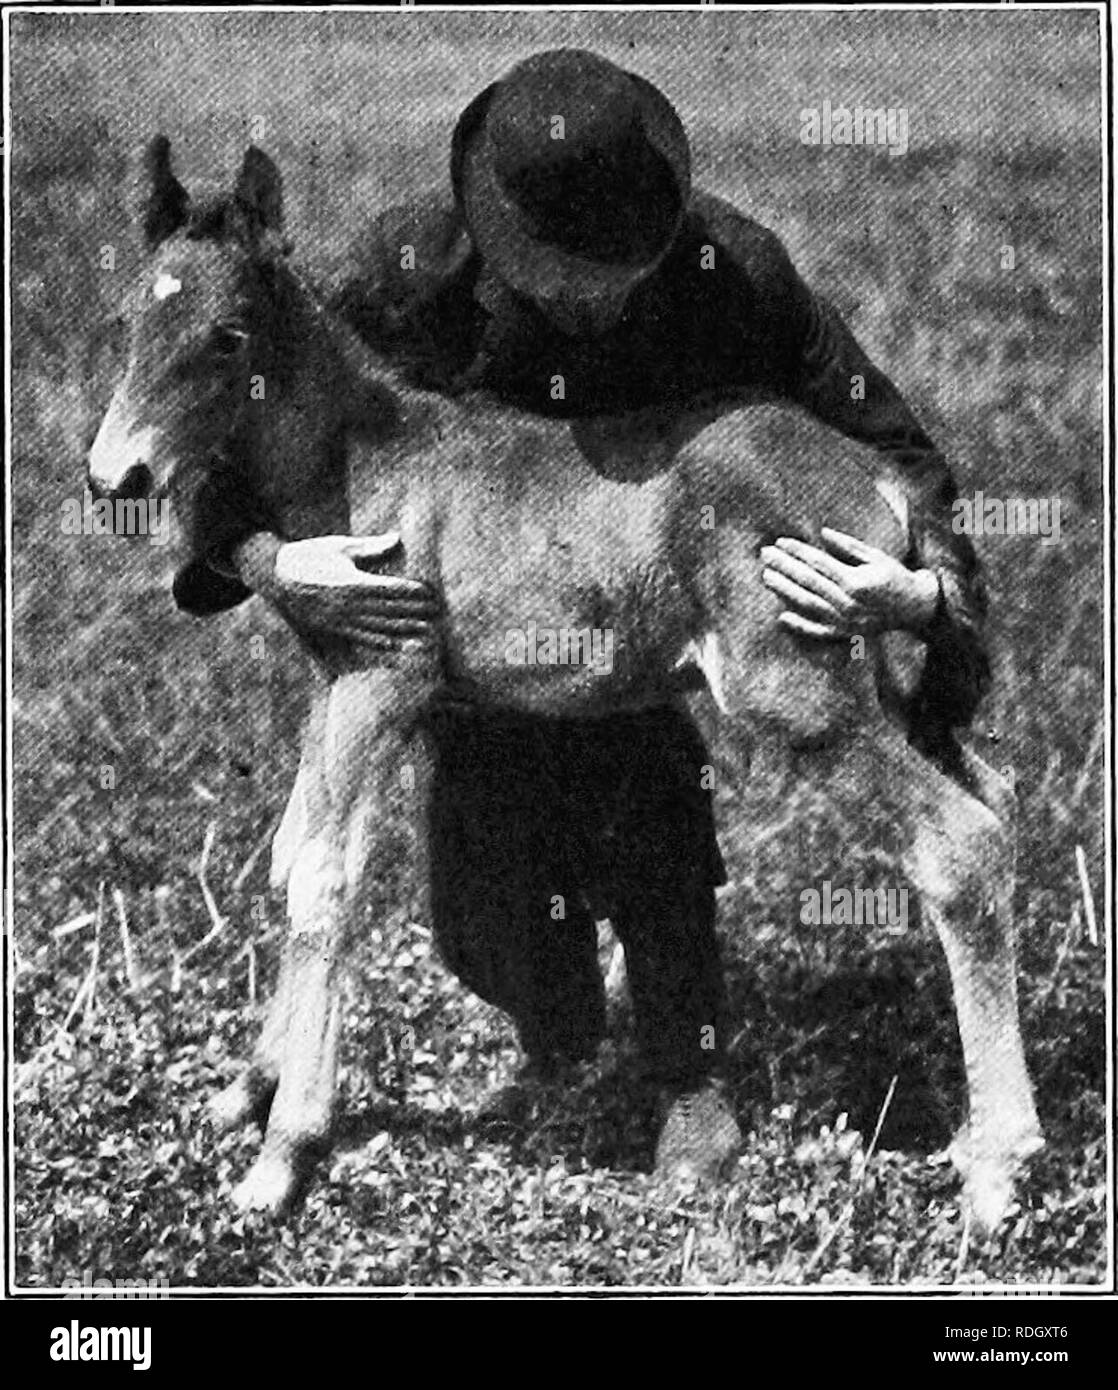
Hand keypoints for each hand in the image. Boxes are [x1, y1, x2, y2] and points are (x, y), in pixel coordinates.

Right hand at [234, 531, 439, 656]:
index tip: (431, 593)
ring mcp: (341, 620)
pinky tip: (397, 646)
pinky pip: (361, 638)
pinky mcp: (333, 629)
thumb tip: (397, 538)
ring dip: (404, 631)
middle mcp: (348, 605)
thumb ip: (370, 547)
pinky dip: (381, 643)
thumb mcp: (340, 547)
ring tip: (426, 634)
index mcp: (352, 582)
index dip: (413, 593)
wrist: (276, 576)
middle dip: (415, 613)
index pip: (391, 589)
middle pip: (390, 611)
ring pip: (379, 628)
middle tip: (437, 614)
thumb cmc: (310, 555)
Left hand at [761, 528, 939, 640]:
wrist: (915, 608)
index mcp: (855, 581)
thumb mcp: (875, 556)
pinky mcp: (845, 635)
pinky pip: (818, 632)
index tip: (779, 542)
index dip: (796, 551)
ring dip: (784, 591)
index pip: (818, 564)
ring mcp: (844, 621)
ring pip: (807, 605)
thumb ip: (848, 546)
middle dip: (783, 566)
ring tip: (766, 577)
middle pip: (808, 582)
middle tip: (764, 554)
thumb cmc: (894, 576)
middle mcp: (847, 603)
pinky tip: (781, 616)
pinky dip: (799, 626)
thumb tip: (822, 534)